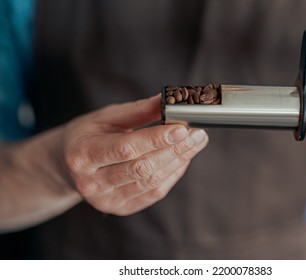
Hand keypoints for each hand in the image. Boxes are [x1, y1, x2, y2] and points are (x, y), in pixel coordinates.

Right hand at [63, 95, 207, 214]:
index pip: (126, 148)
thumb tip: (169, 100)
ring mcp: (106, 200)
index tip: (182, 128)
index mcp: (82, 155)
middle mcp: (92, 183)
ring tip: (195, 143)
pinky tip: (182, 158)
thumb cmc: (88, 135)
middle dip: (175, 150)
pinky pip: (154, 193)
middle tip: (198, 134)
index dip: (156, 139)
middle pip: (143, 168)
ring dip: (178, 161)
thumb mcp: (106, 117)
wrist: (69, 165)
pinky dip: (172, 174)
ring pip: (152, 182)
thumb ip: (138, 111)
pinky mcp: (120, 208)